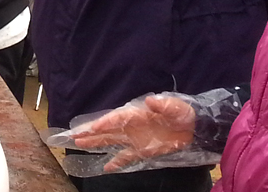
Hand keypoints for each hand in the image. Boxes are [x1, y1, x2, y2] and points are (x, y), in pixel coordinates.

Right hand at [70, 95, 196, 172]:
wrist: (195, 127)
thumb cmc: (183, 113)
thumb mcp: (175, 107)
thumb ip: (162, 105)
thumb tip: (150, 100)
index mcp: (137, 114)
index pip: (116, 118)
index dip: (103, 123)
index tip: (90, 128)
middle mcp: (132, 126)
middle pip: (107, 130)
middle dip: (90, 132)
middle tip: (72, 135)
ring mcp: (135, 139)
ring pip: (111, 142)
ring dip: (95, 143)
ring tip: (79, 145)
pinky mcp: (142, 150)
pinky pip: (126, 157)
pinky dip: (116, 162)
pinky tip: (105, 167)